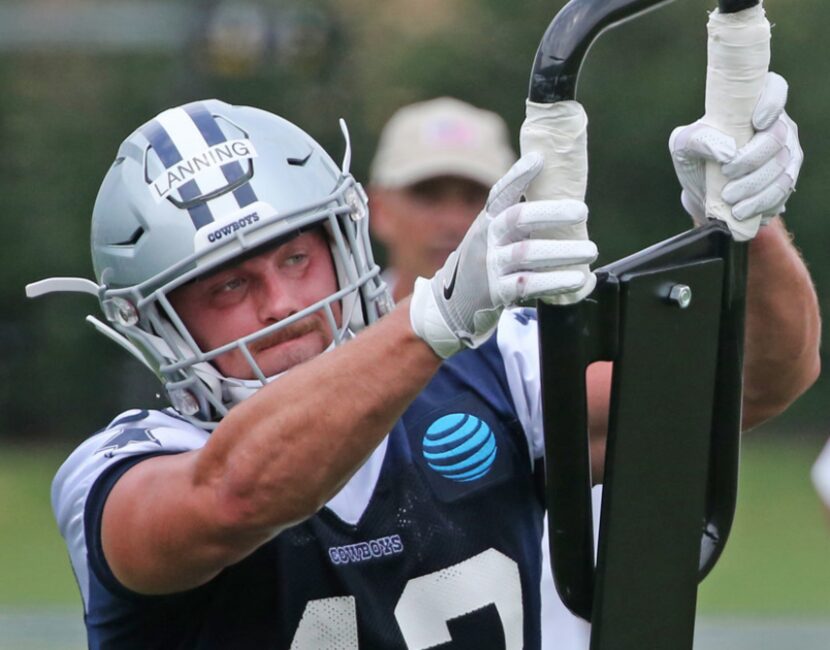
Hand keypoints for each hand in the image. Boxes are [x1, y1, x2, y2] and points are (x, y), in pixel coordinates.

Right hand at [410, 153, 597, 357]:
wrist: (452, 305)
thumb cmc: (486, 263)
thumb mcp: (493, 236)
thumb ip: (519, 219)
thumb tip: (560, 191)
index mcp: (488, 220)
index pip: (502, 193)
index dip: (519, 176)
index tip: (539, 160)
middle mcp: (486, 239)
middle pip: (516, 219)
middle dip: (551, 213)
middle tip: (582, 211)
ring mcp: (490, 265)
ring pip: (526, 253)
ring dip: (562, 252)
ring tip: (590, 251)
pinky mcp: (496, 292)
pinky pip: (528, 284)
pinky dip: (555, 281)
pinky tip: (577, 279)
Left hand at [669, 72, 802, 229]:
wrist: (704, 194)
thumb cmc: (695, 159)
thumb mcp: (683, 146)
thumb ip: (697, 139)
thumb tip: (726, 150)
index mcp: (754, 106)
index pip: (775, 89)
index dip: (771, 103)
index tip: (755, 123)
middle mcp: (777, 125)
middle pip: (777, 136)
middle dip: (751, 158)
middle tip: (727, 172)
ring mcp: (786, 152)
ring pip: (781, 166)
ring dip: (754, 185)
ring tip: (729, 197)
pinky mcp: (787, 179)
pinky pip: (782, 190)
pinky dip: (760, 202)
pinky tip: (741, 209)